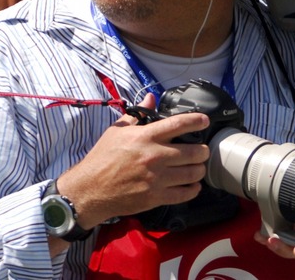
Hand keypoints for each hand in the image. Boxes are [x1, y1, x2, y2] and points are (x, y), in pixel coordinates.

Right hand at [57, 93, 210, 229]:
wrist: (90, 189)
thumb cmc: (102, 158)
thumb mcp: (117, 131)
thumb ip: (138, 114)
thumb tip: (150, 98)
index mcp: (145, 137)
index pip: (178, 124)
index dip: (196, 121)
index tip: (204, 120)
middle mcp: (154, 156)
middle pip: (194, 152)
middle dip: (203, 150)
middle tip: (202, 150)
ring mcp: (156, 178)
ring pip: (193, 173)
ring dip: (199, 169)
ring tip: (197, 167)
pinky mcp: (156, 197)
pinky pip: (185, 193)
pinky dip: (193, 189)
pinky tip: (192, 185)